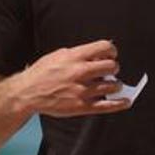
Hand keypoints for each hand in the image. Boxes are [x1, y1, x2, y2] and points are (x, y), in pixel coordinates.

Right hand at [14, 40, 131, 117]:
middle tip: (110, 70)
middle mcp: (80, 72)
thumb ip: (79, 53)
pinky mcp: (82, 106)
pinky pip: (107, 105)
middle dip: (114, 67)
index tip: (112, 54)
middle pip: (112, 66)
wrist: (28, 93)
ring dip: (116, 84)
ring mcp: (82, 91)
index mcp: (75, 57)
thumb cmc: (43, 73)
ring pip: (113, 85)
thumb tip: (99, 53)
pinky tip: (126, 101)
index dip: (112, 50)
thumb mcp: (59, 55)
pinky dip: (120, 104)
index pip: (105, 47)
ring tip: (112, 85)